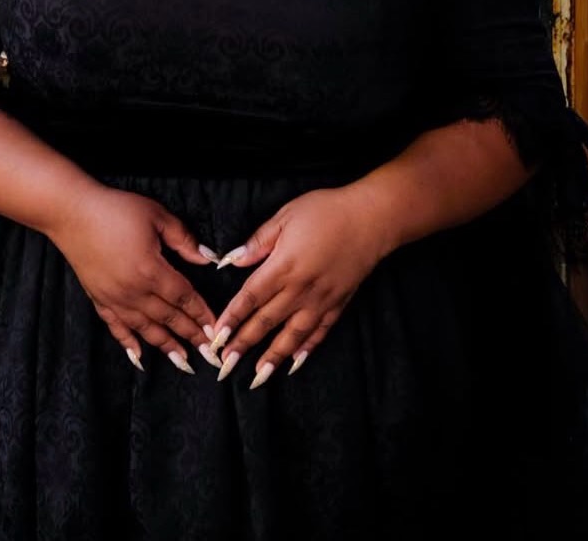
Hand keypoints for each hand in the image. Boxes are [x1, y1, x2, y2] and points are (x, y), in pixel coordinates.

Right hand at [49, 184, 220, 372]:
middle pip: (168, 318)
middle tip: (208, 354)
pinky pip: (116, 328)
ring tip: (183, 361)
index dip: (201, 313)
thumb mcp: (157, 215)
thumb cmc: (115, 209)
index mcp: (151, 270)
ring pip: (145, 329)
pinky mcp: (98, 299)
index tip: (215, 328)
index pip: (184, 297)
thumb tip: (207, 258)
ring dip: (166, 346)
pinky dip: (129, 343)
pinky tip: (139, 356)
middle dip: (190, 335)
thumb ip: (183, 238)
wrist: (72, 213)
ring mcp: (114, 299)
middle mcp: (134, 291)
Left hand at [207, 184, 388, 387]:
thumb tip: (233, 260)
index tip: (216, 338)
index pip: (250, 298)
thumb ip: (259, 241)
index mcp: (283, 266)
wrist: (372, 218)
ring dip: (273, 357)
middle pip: (266, 321)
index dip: (232, 318)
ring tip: (258, 377)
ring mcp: (321, 300)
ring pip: (292, 334)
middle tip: (225, 365)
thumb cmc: (327, 211)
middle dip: (243, 344)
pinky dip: (307, 349)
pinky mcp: (339, 303)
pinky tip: (295, 362)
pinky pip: (320, 332)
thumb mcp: (286, 216)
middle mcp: (300, 289)